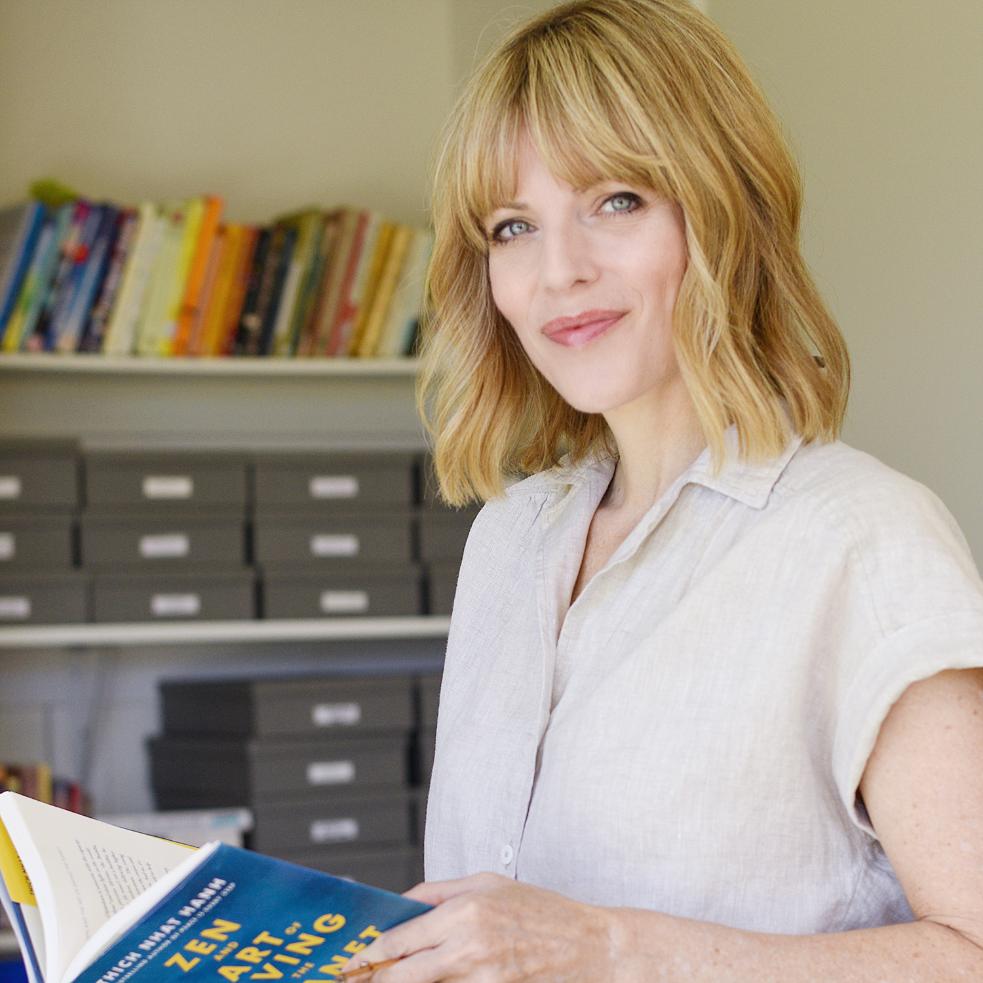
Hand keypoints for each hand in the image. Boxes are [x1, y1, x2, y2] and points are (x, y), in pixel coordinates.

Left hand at [339, 872, 615, 980]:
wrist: (592, 948)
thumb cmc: (543, 911)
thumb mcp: (489, 883)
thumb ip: (439, 892)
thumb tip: (402, 904)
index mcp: (464, 911)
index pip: (399, 940)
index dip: (369, 955)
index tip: (352, 962)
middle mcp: (468, 948)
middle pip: (402, 976)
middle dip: (377, 980)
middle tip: (359, 980)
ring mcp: (481, 980)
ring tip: (390, 979)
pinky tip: (437, 980)